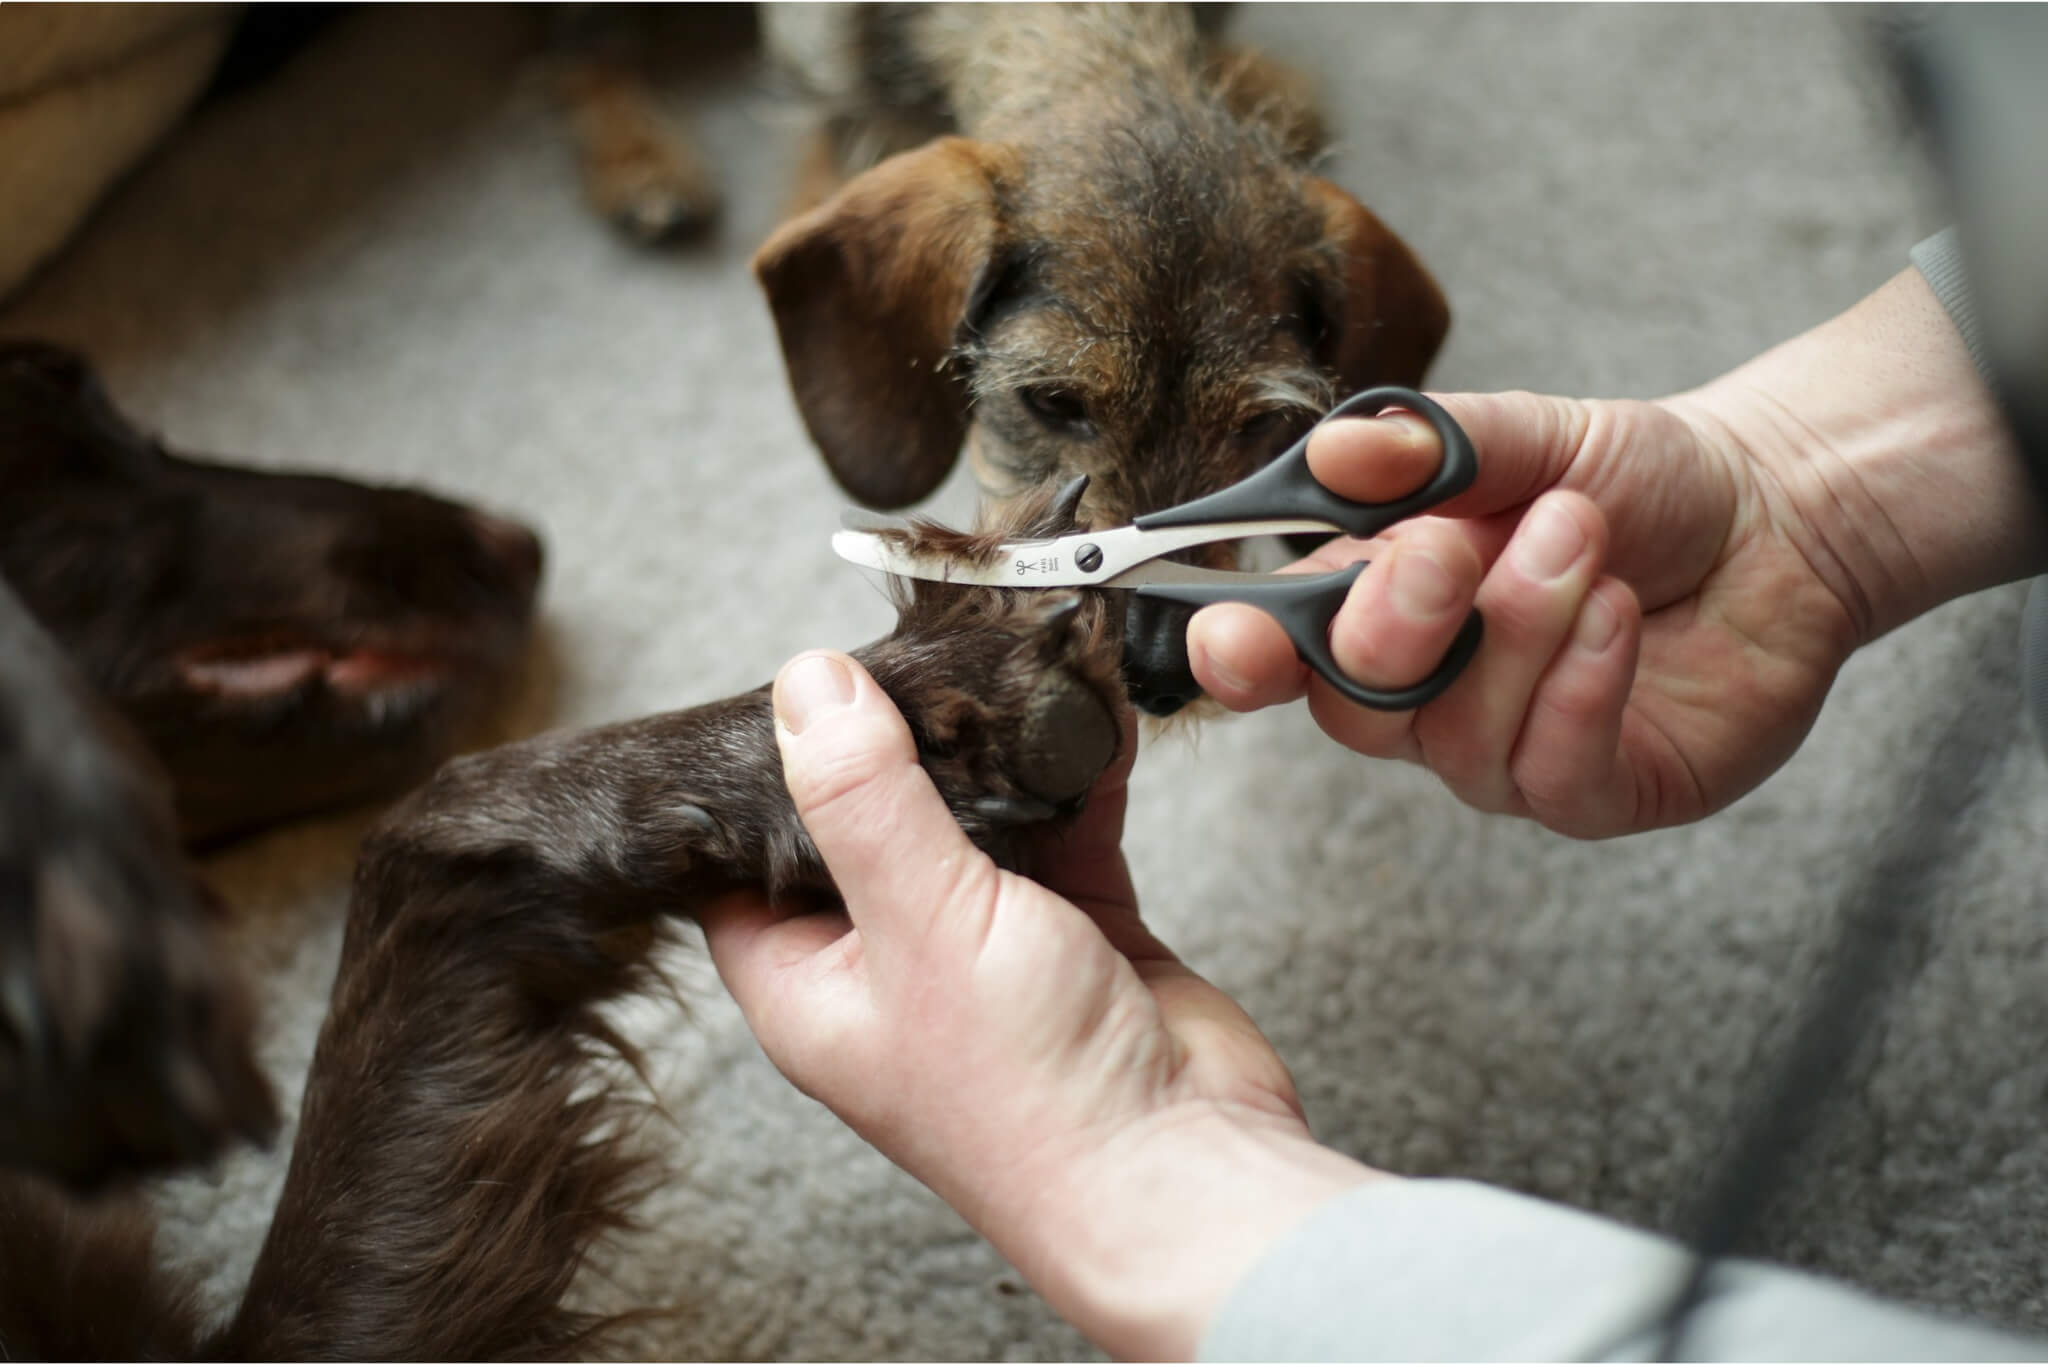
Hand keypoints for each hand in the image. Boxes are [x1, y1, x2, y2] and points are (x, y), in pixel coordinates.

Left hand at [700, 651, 1379, 1358]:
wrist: (1184, 1171)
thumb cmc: (1032, 1099)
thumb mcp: (920, 923)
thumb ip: (863, 799)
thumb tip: (807, 688)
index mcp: (807, 986)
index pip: (740, 864)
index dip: (751, 779)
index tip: (780, 687)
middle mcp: (888, 967)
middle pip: (860, 826)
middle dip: (889, 742)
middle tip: (905, 651)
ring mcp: (984, 950)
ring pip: (969, 820)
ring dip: (992, 751)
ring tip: (999, 664)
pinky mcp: (1074, 934)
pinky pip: (1062, 830)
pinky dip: (1074, 775)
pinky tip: (1088, 716)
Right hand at [1188, 268, 2037, 836]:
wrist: (1778, 515)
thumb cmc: (1637, 483)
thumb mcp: (1531, 436)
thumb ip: (1430, 444)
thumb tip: (1336, 455)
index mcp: (1381, 607)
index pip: (1280, 653)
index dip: (1242, 655)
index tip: (1233, 633)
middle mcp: (1429, 696)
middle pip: (1353, 707)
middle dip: (1394, 623)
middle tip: (1453, 545)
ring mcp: (1508, 753)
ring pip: (1459, 736)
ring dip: (1520, 626)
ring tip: (1585, 538)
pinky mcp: (1595, 793)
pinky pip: (1552, 772)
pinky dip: (1580, 688)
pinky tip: (1616, 616)